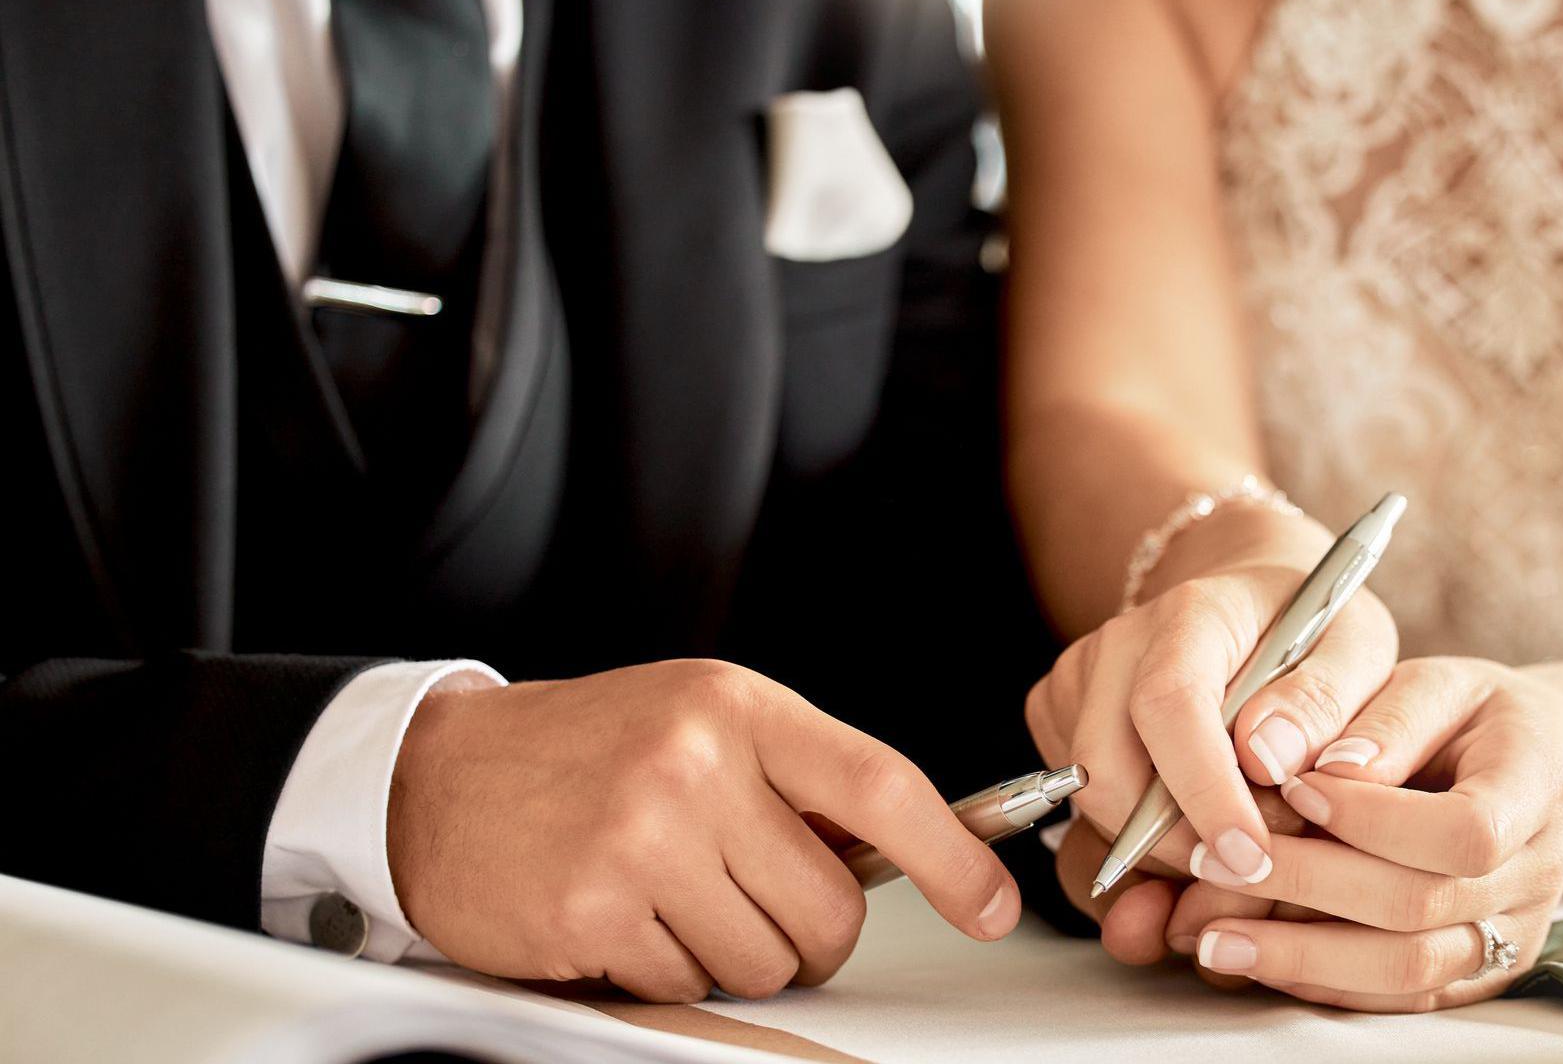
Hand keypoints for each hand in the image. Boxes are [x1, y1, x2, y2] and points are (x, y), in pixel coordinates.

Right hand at [386, 660, 1020, 1000]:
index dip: (953, 857)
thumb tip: (907, 851)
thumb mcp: (699, 720)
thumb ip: (795, 777)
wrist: (437, 777)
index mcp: (737, 707)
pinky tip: (619, 915)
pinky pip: (685, 986)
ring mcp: (642, 839)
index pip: (879, 785)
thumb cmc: (587, 749)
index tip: (993, 905)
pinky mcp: (593, 910)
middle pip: (828, 910)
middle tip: (746, 897)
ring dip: (730, 953)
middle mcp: (694, 764)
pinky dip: (663, 970)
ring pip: (764, 961)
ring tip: (670, 895)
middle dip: (806, 932)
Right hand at [1025, 506, 1397, 906]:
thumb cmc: (1312, 629)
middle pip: (1108, 773)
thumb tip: (1273, 759)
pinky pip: (1086, 810)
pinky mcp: (1058, 718)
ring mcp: (1079, 682)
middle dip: (1178, 845)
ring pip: (1094, 805)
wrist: (1254, 602)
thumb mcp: (1359, 650)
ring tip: (1239, 833)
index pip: (1170, 704)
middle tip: (1257, 863)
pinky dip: (1142, 840)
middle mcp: (1119, 644)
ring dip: (1165, 849)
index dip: (1204, 792)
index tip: (1252, 856)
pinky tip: (1199, 819)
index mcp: (1193, 613)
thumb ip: (1327, 702)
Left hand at [1158, 658, 1562, 1010]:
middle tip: (1211, 864)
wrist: (1545, 770)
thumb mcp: (1440, 683)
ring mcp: (1512, 934)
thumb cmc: (1476, 715)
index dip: (1373, 818)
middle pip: (1421, 906)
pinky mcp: (1476, 972)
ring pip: (1407, 968)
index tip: (1293, 787)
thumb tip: (1323, 771)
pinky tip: (1253, 959)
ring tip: (1210, 936)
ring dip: (1300, 956)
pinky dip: (1322, 981)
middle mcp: (1535, 874)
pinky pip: (1400, 996)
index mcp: (1538, 785)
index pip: (1465, 830)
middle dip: (1306, 886)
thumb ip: (1388, 720)